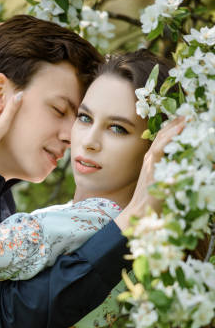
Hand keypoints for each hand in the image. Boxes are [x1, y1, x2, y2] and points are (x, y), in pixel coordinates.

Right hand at [115, 116, 184, 230]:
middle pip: (162, 135)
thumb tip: (184, 168)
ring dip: (174, 127)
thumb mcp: (162, 184)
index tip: (184, 119)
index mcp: (152, 161)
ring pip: (161, 139)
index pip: (162, 140)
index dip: (172, 128)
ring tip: (186, 117)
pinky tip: (180, 129)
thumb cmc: (151, 202)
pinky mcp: (151, 169)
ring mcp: (149, 163)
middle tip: (188, 113)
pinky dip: (169, 137)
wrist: (139, 213)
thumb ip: (169, 174)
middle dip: (175, 123)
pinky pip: (159, 148)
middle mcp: (149, 159)